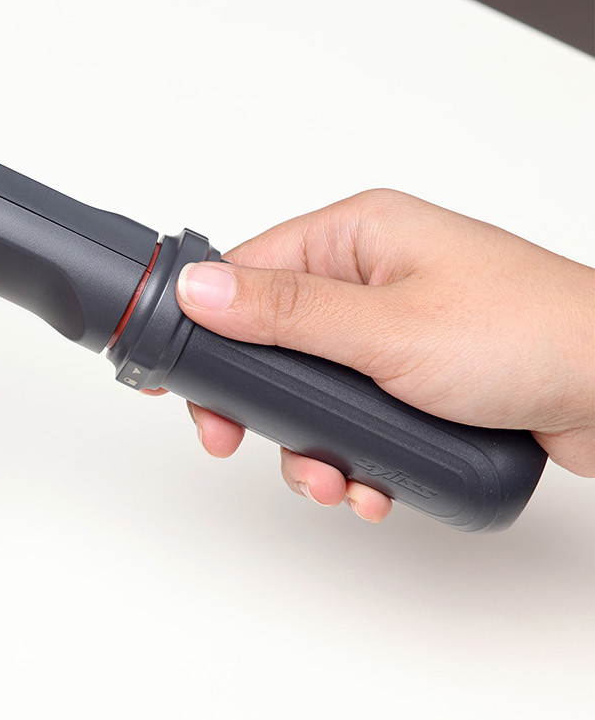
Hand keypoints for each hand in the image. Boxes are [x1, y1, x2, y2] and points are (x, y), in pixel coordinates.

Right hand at [172, 189, 594, 520]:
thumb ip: (285, 313)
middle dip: (265, 407)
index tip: (186, 387)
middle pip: (276, 340)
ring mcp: (405, 328)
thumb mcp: (387, 330)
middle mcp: (378, 275)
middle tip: (243, 444)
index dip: (209, 330)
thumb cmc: (533, 336)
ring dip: (315, 445)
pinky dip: (360, 455)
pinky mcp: (429, 378)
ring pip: (318, 389)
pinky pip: (364, 416)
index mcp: (361, 234)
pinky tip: (375, 485)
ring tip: (337, 482)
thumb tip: (199, 287)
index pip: (249, 271)